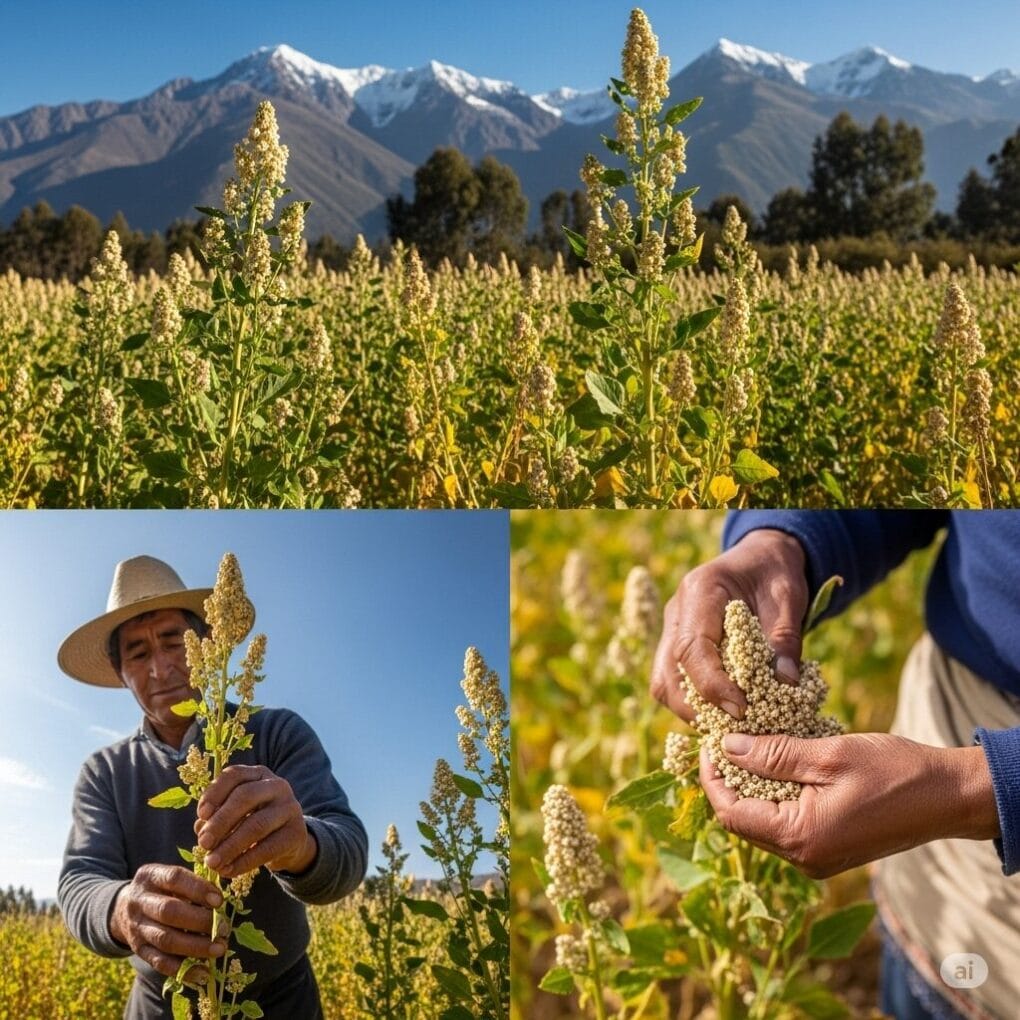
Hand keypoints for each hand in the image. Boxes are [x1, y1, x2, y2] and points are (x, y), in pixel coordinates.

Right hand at [109, 863, 225, 978]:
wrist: (123, 908)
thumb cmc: (160, 889)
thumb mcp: (170, 878)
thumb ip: (192, 884)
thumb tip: (220, 901)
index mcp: (150, 876)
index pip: (174, 878)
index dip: (198, 889)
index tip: (219, 901)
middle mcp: (139, 901)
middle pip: (169, 911)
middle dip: (199, 921)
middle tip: (223, 928)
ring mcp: (136, 927)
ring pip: (165, 939)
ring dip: (195, 946)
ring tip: (219, 949)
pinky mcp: (138, 949)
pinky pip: (159, 962)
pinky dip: (183, 969)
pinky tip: (203, 972)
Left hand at [195, 764, 316, 877]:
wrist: (288, 841)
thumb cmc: (253, 822)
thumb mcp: (236, 814)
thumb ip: (217, 817)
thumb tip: (201, 828)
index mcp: (258, 775)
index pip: (234, 775)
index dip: (215, 793)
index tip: (200, 815)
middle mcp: (277, 786)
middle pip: (245, 797)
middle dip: (221, 821)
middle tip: (203, 843)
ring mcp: (290, 808)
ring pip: (256, 824)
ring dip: (230, 846)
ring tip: (212, 862)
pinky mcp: (296, 833)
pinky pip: (268, 848)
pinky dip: (244, 862)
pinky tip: (229, 871)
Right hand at [651, 528, 807, 721]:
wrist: (760, 557)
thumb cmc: (774, 573)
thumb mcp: (789, 599)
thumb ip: (785, 639)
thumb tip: (785, 685)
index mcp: (700, 591)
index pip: (691, 648)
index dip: (712, 685)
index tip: (742, 709)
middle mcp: (676, 611)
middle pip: (668, 673)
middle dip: (698, 708)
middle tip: (737, 727)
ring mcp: (671, 628)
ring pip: (663, 683)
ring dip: (693, 710)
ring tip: (732, 723)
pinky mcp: (676, 644)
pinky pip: (673, 682)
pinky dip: (695, 703)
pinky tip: (725, 711)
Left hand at [700, 732, 1000, 878]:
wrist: (949, 797)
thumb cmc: (894, 773)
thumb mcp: (827, 755)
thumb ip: (773, 754)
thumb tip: (727, 748)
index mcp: (800, 838)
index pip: (731, 812)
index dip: (712, 777)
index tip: (708, 742)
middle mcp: (804, 858)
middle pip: (742, 820)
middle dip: (728, 780)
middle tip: (725, 739)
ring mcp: (817, 857)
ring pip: (763, 821)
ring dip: (752, 785)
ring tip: (749, 744)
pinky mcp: (830, 849)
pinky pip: (786, 823)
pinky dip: (775, 794)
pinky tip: (778, 762)